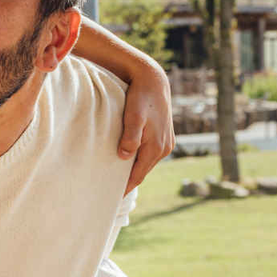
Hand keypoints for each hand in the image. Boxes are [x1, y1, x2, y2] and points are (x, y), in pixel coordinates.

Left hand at [118, 64, 173, 194]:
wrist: (153, 79)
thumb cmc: (140, 97)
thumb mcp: (133, 116)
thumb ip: (130, 136)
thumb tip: (124, 157)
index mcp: (156, 147)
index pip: (138, 174)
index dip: (126, 187)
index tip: (113, 197)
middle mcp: (164, 148)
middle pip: (143, 170)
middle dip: (129, 180)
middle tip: (110, 190)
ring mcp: (166, 142)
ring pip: (146, 162)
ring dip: (134, 169)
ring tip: (117, 177)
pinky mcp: (165, 136)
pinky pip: (150, 153)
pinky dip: (139, 159)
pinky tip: (128, 159)